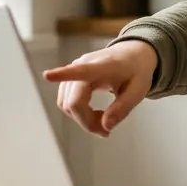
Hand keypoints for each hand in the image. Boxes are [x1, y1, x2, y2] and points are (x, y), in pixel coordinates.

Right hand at [42, 40, 156, 136]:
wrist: (133, 54)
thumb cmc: (137, 71)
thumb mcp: (139, 90)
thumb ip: (123, 108)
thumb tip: (105, 126)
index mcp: (101, 66)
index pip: (80, 71)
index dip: (62, 74)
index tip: (47, 75)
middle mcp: (82, 65)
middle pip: (73, 102)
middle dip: (87, 122)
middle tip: (106, 131)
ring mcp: (74, 70)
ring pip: (67, 104)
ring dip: (82, 119)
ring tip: (105, 119)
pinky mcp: (70, 78)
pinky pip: (67, 102)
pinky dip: (79, 113)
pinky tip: (96, 113)